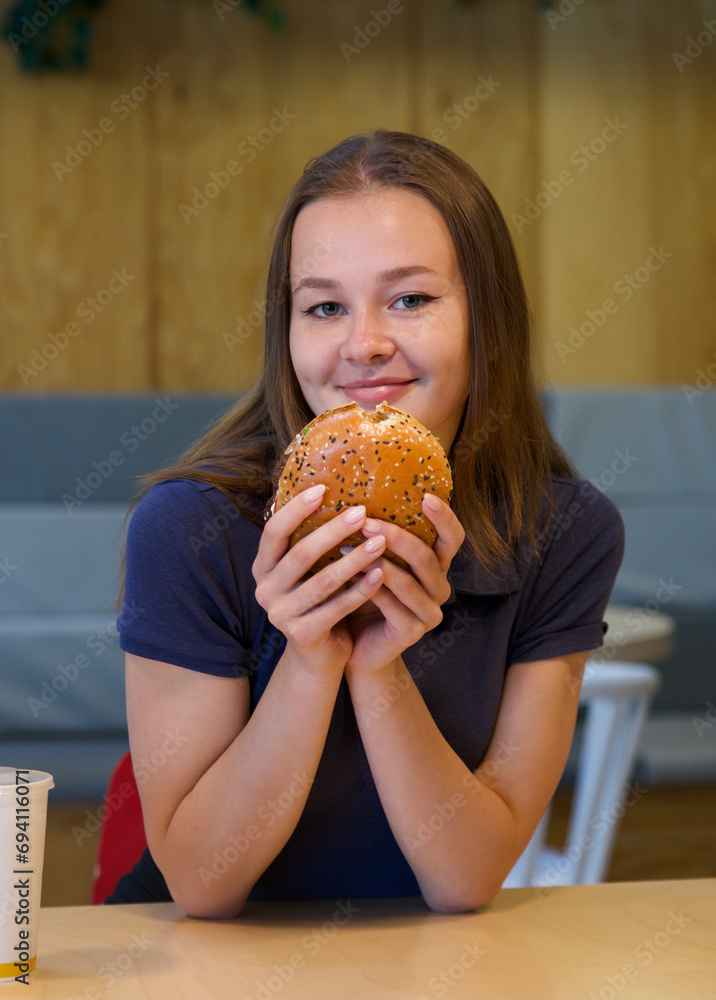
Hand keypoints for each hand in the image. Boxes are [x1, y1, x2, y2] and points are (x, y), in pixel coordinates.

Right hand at [252, 485, 388, 676]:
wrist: (319, 656)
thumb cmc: (319, 601)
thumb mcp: (308, 570)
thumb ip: (310, 540)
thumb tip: (331, 487)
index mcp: (263, 567)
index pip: (273, 532)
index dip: (295, 510)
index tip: (322, 488)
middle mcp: (265, 590)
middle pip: (300, 554)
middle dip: (332, 531)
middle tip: (361, 512)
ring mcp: (281, 615)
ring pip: (322, 582)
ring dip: (354, 560)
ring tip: (381, 541)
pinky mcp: (303, 635)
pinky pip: (337, 608)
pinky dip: (361, 590)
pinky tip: (381, 574)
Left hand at [343, 495, 465, 677]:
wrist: (359, 646)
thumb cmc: (365, 596)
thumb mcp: (376, 562)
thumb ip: (379, 537)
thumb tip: (359, 496)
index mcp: (437, 566)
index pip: (453, 538)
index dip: (444, 518)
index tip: (426, 496)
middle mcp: (439, 588)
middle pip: (426, 557)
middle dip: (395, 536)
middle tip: (365, 521)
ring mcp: (429, 613)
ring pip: (408, 581)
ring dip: (376, 561)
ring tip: (347, 546)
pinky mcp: (412, 632)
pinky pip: (392, 605)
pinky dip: (369, 587)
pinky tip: (349, 574)